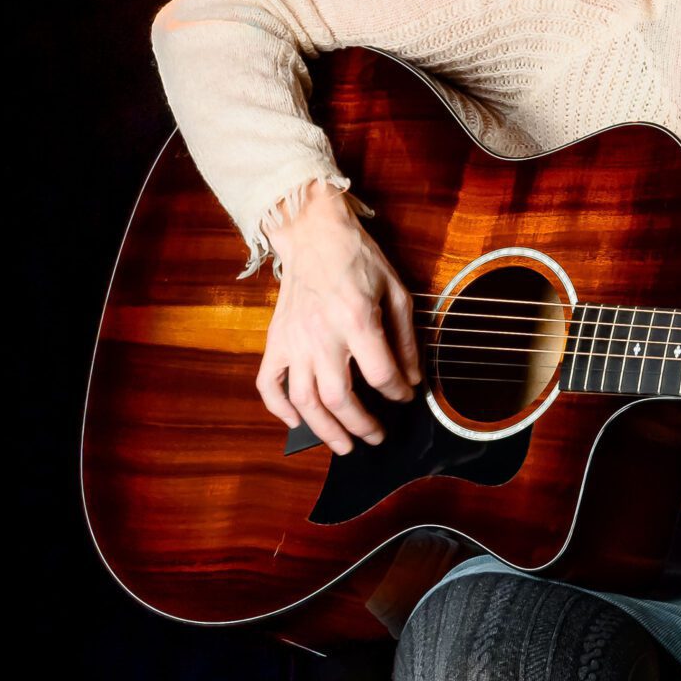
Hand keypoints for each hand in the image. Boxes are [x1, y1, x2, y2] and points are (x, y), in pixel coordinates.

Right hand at [256, 182, 421, 453]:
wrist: (312, 234)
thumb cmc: (357, 260)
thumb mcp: (395, 292)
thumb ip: (405, 339)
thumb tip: (411, 379)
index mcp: (355, 320)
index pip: (380, 374)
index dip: (397, 394)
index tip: (405, 398)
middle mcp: (321, 335)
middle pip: (339, 398)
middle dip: (361, 425)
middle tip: (377, 437)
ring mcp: (293, 341)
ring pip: (304, 400)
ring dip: (324, 430)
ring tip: (343, 445)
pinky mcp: (275, 341)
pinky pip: (269, 383)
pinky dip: (279, 408)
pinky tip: (296, 422)